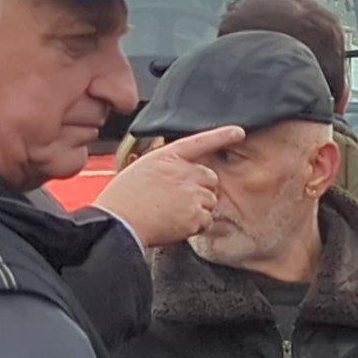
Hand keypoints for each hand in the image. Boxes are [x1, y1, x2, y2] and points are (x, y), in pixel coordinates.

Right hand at [91, 127, 241, 252]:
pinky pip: (207, 220)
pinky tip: (175, 223)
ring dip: (198, 209)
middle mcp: (184, 171)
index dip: (221, 136)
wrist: (119, 221)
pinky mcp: (196, 214)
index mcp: (168, 157)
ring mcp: (192, 193)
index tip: (238, 131)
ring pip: (210, 201)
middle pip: (210, 178)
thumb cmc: (124, 198)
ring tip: (172, 213)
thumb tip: (183, 175)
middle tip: (177, 200)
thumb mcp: (142, 168)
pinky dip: (196, 226)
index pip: (199, 142)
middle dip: (201, 189)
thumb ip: (167, 167)